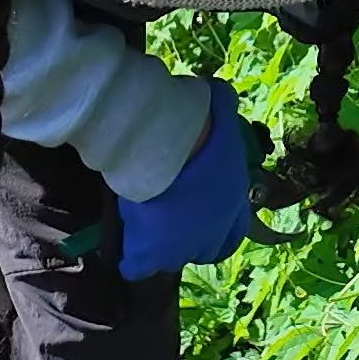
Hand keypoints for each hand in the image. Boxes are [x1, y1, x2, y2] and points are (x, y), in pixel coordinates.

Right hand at [115, 85, 252, 279]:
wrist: (167, 143)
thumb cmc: (197, 123)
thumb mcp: (218, 115)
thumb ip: (221, 112)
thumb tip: (220, 95)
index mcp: (233, 201)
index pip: (234, 231)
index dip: (219, 229)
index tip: (204, 224)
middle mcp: (214, 229)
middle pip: (206, 249)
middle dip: (191, 242)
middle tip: (170, 230)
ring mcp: (184, 246)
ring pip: (172, 257)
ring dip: (160, 248)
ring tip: (144, 234)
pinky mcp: (153, 252)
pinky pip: (138, 264)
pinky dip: (132, 261)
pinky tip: (124, 257)